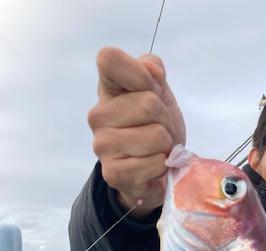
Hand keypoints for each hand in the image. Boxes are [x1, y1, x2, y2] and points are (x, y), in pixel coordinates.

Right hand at [88, 47, 185, 215]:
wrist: (156, 169)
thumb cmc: (155, 126)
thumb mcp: (159, 92)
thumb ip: (153, 69)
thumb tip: (151, 72)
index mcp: (107, 89)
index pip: (109, 60)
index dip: (140, 74)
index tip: (150, 90)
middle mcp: (98, 115)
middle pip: (150, 104)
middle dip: (166, 120)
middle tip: (160, 131)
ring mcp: (102, 146)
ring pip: (156, 136)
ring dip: (166, 146)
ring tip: (156, 150)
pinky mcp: (113, 174)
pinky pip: (155, 164)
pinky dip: (163, 167)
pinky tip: (153, 167)